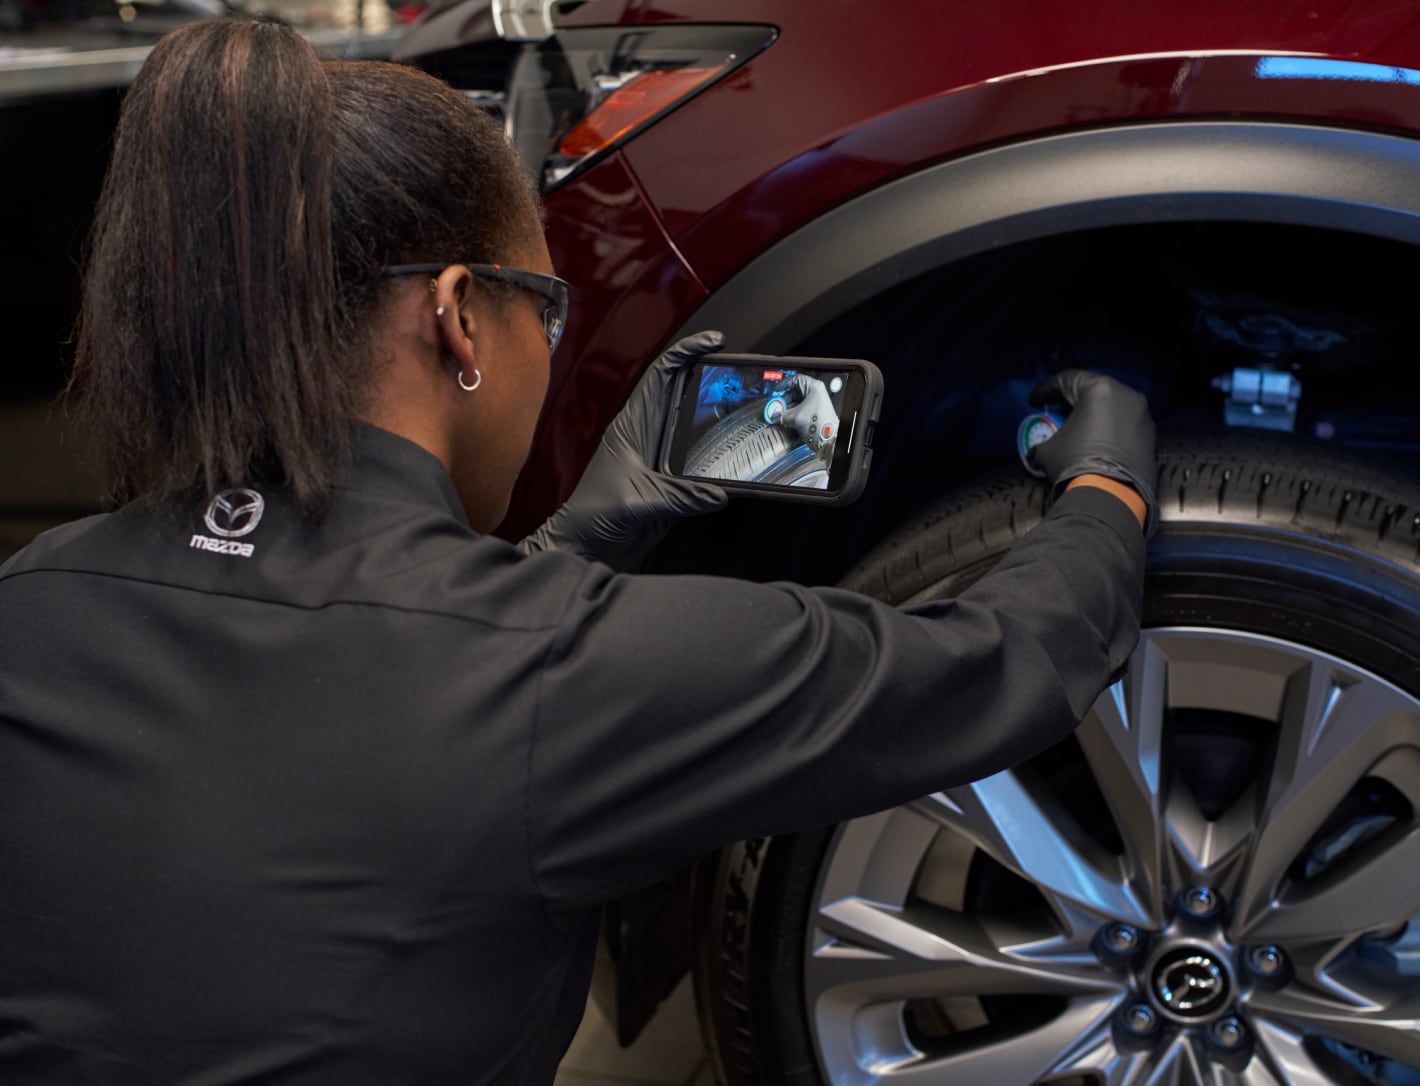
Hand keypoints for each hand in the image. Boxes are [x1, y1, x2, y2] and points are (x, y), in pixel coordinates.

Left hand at [518, 331, 728, 569]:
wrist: (586, 548)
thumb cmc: (591, 517)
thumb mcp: (636, 501)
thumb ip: (679, 497)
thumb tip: (717, 493)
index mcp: (632, 426)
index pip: (661, 376)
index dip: (686, 353)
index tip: (713, 342)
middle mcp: (649, 437)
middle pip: (685, 397)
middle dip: (712, 380)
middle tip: (745, 375)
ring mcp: (663, 460)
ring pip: (697, 430)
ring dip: (720, 421)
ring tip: (751, 410)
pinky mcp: (673, 485)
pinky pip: (702, 467)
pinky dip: (721, 462)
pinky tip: (741, 462)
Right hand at [780, 374, 839, 454]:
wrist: (828, 438)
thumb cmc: (818, 423)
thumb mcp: (796, 417)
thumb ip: (782, 415)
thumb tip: (774, 416)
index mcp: (814, 388)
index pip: (796, 380)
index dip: (785, 384)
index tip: (777, 390)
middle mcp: (815, 393)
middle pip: (796, 391)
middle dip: (785, 398)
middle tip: (777, 405)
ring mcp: (815, 403)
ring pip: (798, 401)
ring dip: (788, 407)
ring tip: (780, 413)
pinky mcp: (814, 412)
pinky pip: (801, 409)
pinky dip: (793, 412)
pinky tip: (786, 418)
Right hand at [1027, 369, 1157, 535]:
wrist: (1110, 497)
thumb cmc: (1075, 463)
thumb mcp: (1046, 452)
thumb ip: (1042, 444)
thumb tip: (1036, 453)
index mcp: (1100, 390)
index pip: (1067, 379)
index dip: (1046, 389)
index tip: (1034, 402)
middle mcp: (1127, 397)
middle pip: (1094, 392)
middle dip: (1073, 403)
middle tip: (1057, 415)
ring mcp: (1143, 419)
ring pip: (1113, 411)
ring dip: (1094, 420)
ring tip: (1078, 435)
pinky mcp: (1151, 441)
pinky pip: (1125, 430)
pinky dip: (1110, 435)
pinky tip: (1096, 449)